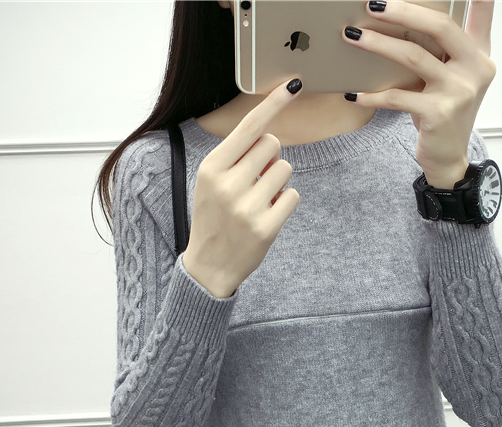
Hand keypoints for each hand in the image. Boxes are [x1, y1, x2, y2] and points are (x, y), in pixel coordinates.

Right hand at [183, 80, 302, 297]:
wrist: (208, 266)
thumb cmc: (214, 218)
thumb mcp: (212, 183)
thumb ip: (236, 158)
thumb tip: (270, 138)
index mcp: (212, 168)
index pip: (248, 127)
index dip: (272, 104)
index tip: (292, 85)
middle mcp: (228, 184)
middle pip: (272, 144)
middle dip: (270, 158)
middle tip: (256, 181)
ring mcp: (247, 207)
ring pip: (285, 169)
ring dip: (278, 182)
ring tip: (260, 201)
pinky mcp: (265, 228)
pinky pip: (292, 196)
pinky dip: (285, 203)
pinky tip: (268, 215)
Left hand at [342, 0, 495, 188]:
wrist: (448, 158)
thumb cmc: (443, 113)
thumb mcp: (448, 78)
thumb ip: (438, 51)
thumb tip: (396, 20)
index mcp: (479, 54)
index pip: (482, 12)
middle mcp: (474, 69)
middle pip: (439, 26)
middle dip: (403, 11)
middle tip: (374, 5)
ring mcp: (458, 91)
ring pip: (413, 56)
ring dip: (378, 44)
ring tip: (353, 36)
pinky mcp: (438, 113)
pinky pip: (397, 97)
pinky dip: (373, 95)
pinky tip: (354, 93)